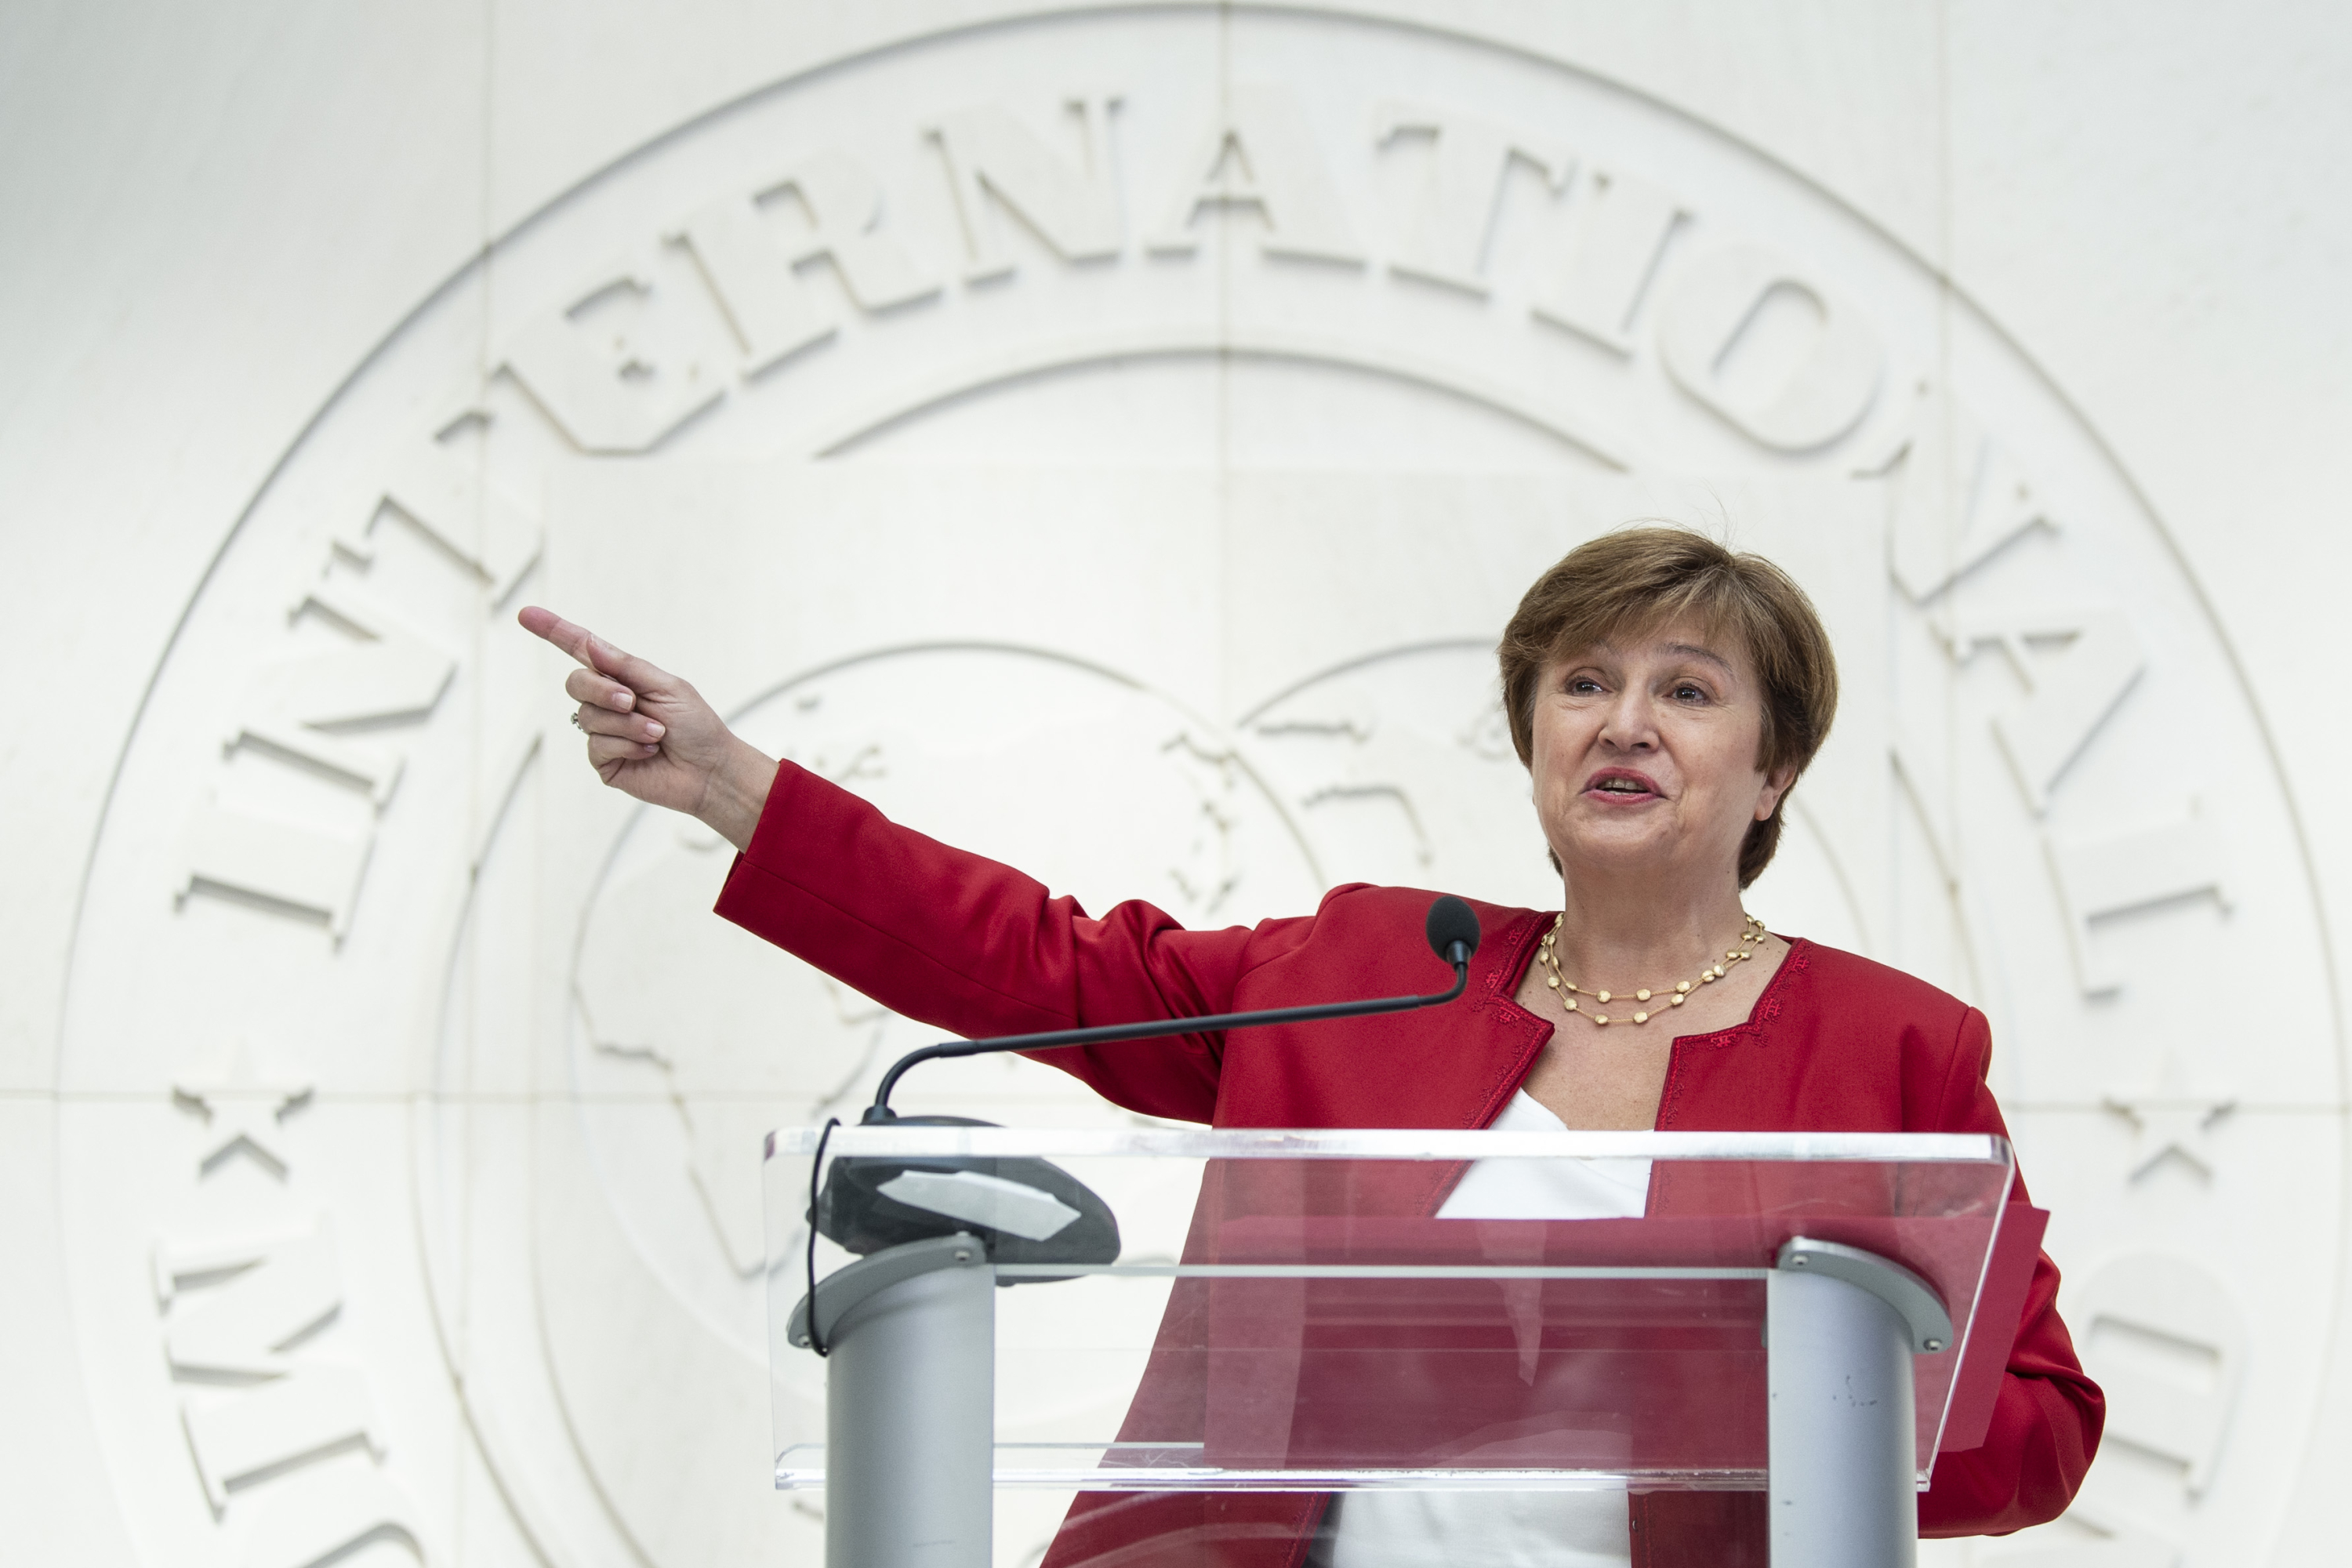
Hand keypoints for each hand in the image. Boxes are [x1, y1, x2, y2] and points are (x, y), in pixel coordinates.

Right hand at [517, 606, 775, 850]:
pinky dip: (628, 746)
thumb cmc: (696, 726)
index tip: (526, 614)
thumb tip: (590, 645)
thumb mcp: (667, 686)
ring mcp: (604, 732)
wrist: (710, 770)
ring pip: (589, 717)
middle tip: (632, 701)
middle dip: (602, 690)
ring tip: (656, 734)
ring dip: (628, 725)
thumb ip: (627, 667)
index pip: (581, 650)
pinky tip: (649, 751)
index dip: (554, 631)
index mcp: (623, 678)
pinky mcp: (604, 762)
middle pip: (576, 683)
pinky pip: (598, 746)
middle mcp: (608, 703)